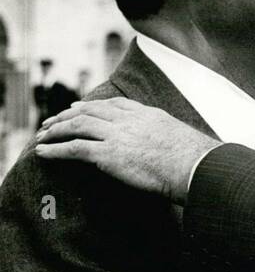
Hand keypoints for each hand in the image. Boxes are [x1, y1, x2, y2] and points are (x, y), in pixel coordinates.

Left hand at [35, 98, 216, 202]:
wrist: (195, 167)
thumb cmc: (196, 161)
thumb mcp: (181, 140)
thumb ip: (166, 139)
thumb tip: (169, 151)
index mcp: (147, 114)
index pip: (114, 104)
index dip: (93, 106)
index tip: (79, 108)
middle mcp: (129, 120)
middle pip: (90, 111)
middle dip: (66, 115)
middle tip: (50, 123)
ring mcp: (117, 135)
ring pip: (77, 126)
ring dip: (55, 131)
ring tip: (41, 137)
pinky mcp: (108, 154)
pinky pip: (73, 148)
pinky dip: (54, 150)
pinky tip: (42, 154)